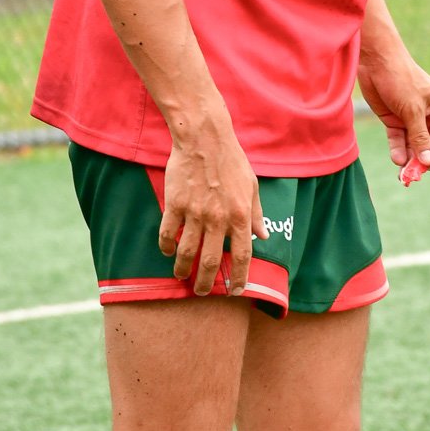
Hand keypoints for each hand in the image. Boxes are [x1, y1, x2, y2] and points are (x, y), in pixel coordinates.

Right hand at [159, 116, 267, 296]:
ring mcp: (195, 213)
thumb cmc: (232, 161)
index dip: (238, 277)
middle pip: (210, 262)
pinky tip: (167, 251)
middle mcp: (218, 219)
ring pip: (186, 252)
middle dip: (205, 282)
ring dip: (183, 269)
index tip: (234, 290)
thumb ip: (256, 214)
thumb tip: (263, 236)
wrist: (204, 138)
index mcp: (239, 216)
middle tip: (202, 292)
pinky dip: (165, 246)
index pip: (241, 256)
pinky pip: (167, 233)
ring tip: (181, 276)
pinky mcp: (175, 204)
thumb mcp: (252, 187)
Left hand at [358, 47, 429, 172]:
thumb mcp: (413, 110)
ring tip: (404, 173)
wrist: (375, 60)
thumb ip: (420, 137)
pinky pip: (399, 140)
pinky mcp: (395, 120)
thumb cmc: (400, 78)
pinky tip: (397, 159)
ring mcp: (412, 118)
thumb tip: (429, 162)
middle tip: (418, 173)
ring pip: (415, 145)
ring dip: (411, 159)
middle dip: (427, 159)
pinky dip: (398, 150)